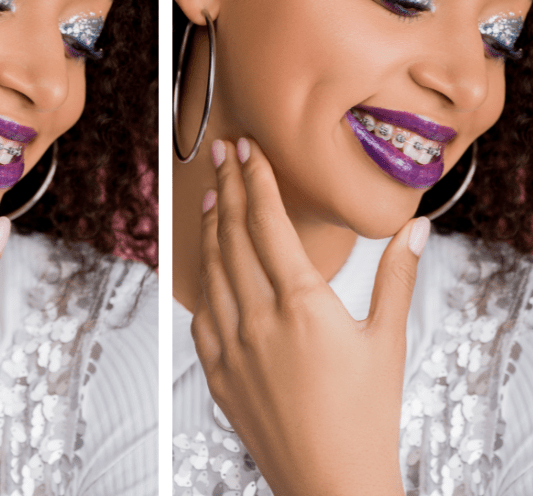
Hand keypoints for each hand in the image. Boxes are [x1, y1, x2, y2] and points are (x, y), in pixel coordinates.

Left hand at [191, 138, 426, 495]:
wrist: (329, 479)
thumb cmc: (365, 414)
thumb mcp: (387, 340)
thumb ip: (396, 277)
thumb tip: (414, 228)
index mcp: (302, 304)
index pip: (268, 224)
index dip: (254, 181)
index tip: (247, 151)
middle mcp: (258, 318)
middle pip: (233, 237)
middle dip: (227, 189)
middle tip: (223, 156)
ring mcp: (230, 344)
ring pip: (211, 270)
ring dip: (210, 228)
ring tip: (210, 197)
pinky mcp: (215, 370)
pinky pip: (201, 312)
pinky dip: (203, 280)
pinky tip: (208, 264)